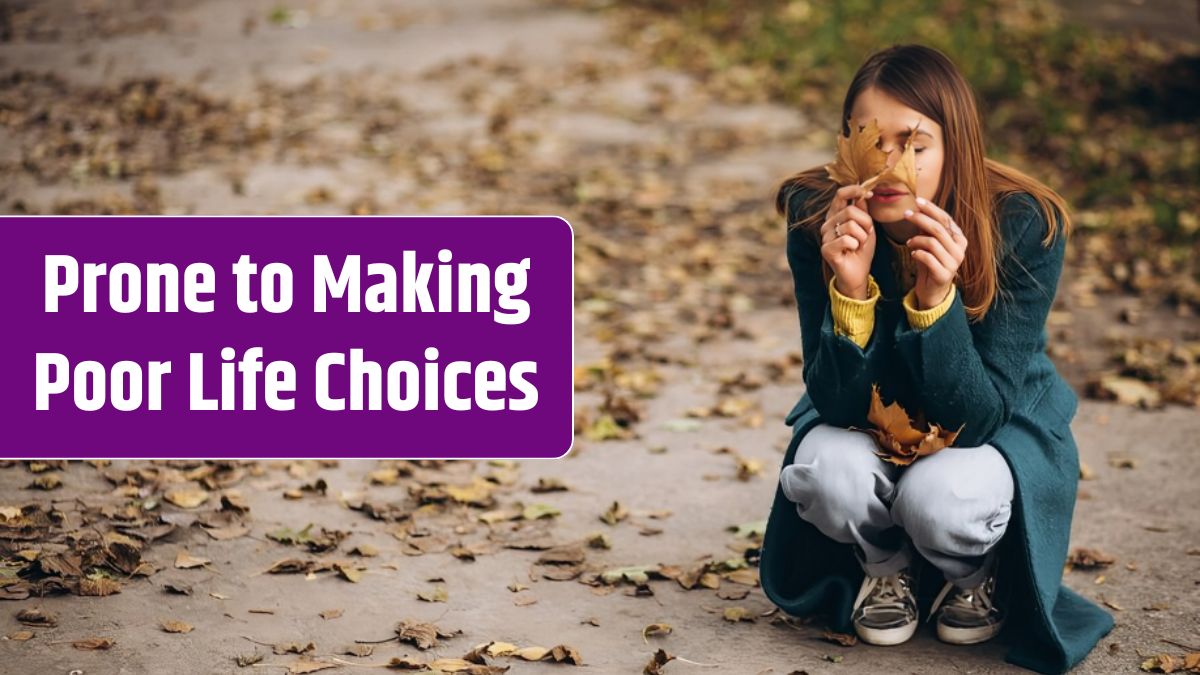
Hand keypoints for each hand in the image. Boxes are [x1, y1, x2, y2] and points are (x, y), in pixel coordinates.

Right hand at [820, 184, 876, 298]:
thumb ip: (863, 210)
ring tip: (859, 244)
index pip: (840, 194)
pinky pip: (846, 240)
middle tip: (866, 234)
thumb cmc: (861, 249)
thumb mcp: (867, 226)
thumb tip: (863, 193)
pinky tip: (852, 251)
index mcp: (836, 215)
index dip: (855, 190)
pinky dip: (856, 246)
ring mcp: (825, 237)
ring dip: (862, 237)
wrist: (858, 273)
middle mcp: (828, 224)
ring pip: (850, 226)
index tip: (869, 193)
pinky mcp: (826, 249)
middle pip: (851, 211)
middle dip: (866, 223)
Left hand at [902, 197, 967, 308]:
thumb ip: (927, 230)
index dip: (932, 209)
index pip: (946, 219)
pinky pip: (927, 258)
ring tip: (909, 243)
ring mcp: (954, 263)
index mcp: (959, 239)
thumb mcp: (930, 244)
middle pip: (938, 228)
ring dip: (916, 240)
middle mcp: (959, 249)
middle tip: (906, 214)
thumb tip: (918, 209)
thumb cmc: (930, 263)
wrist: (932, 290)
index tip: (917, 201)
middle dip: (920, 219)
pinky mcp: (944, 274)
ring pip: (932, 242)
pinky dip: (917, 253)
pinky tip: (913, 254)